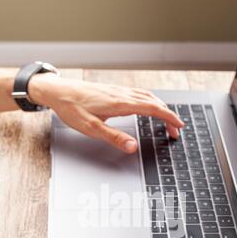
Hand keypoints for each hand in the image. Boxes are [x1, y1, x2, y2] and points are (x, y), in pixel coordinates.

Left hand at [29, 73, 183, 152]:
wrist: (57, 91)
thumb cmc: (72, 108)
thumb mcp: (92, 128)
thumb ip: (114, 138)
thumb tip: (133, 147)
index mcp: (120, 103)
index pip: (152, 109)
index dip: (169, 117)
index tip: (179, 125)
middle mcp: (122, 94)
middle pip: (153, 102)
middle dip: (168, 115)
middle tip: (175, 130)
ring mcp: (118, 91)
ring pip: (147, 96)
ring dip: (160, 107)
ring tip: (166, 119)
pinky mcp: (113, 90)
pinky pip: (138, 93)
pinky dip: (149, 101)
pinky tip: (146, 105)